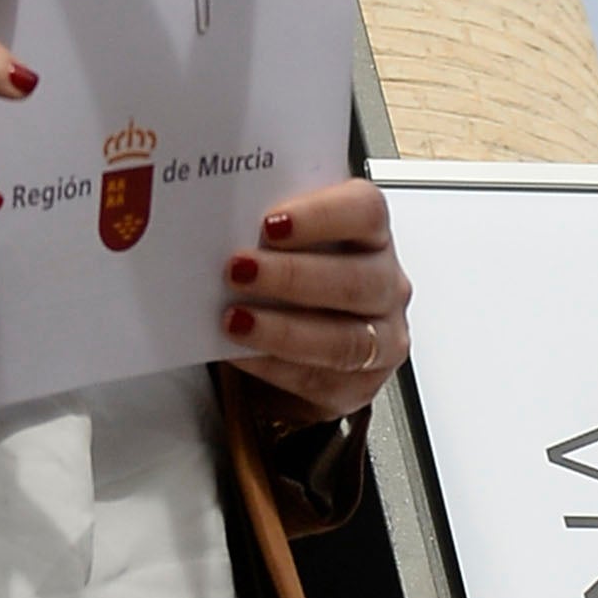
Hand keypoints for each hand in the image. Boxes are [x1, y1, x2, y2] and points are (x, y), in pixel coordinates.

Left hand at [220, 183, 411, 417]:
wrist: (288, 351)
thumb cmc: (285, 286)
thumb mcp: (279, 246)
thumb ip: (263, 230)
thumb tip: (212, 219)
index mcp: (370, 234)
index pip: (364, 212)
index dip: (320, 216)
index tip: (270, 223)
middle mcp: (385, 284)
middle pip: (355, 279)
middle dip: (292, 276)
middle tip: (239, 270)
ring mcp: (380, 338)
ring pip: (345, 338)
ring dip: (282, 328)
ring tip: (234, 319)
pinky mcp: (359, 385)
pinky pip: (320, 378)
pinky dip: (273, 364)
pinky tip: (240, 352)